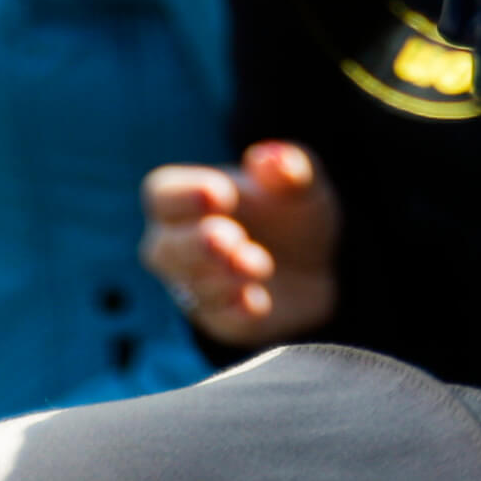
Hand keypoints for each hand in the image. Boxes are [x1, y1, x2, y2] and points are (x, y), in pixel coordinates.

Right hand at [139, 144, 339, 343]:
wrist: (319, 267)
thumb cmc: (292, 216)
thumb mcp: (301, 185)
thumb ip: (287, 170)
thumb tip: (270, 159)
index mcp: (188, 201)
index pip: (161, 195)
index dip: (183, 196)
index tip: (223, 194)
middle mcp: (181, 246)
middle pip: (163, 249)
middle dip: (196, 245)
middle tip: (231, 238)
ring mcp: (198, 287)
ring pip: (191, 287)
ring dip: (224, 276)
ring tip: (260, 264)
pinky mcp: (224, 321)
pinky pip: (220, 320)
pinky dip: (238, 310)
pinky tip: (258, 300)